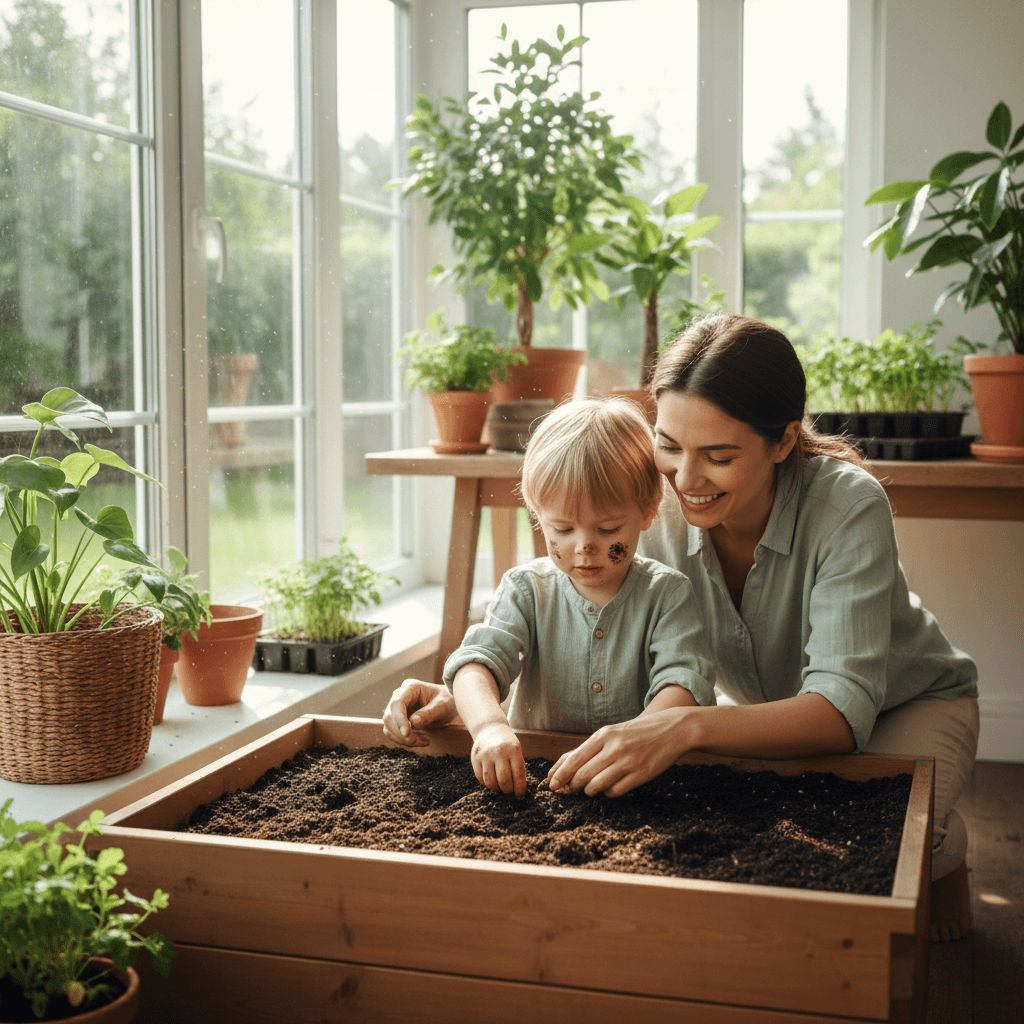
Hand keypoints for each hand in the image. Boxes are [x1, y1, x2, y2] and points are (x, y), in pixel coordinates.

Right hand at [382, 679, 456, 746]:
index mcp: (410, 688)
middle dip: (401, 732)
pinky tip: (420, 740)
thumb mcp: (443, 706)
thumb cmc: (447, 700)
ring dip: (403, 738)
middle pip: (389, 716)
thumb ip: (429, 713)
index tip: (407, 733)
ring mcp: (398, 708)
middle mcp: (400, 696)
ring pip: (389, 726)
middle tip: (417, 741)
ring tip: (423, 741)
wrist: (449, 703)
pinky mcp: (398, 719)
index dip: (399, 719)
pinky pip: (394, 732)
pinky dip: (404, 740)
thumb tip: (413, 723)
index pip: (397, 703)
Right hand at [471, 721, 526, 798]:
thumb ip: (517, 768)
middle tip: (509, 792)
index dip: (520, 789)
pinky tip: (491, 781)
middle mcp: (499, 752)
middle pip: (504, 781)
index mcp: (513, 750)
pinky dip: (486, 784)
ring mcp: (486, 755)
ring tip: (500, 788)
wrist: (490, 728)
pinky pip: (480, 778)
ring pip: (490, 782)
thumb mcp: (516, 751)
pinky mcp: (475, 758)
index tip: (520, 796)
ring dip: (496, 789)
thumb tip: (518, 791)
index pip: (518, 775)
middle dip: (508, 791)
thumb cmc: (507, 744)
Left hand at [547, 708, 692, 797]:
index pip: (574, 759)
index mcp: (604, 735)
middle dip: (573, 786)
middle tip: (572, 789)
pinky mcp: (641, 775)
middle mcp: (614, 748)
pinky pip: (614, 792)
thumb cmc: (636, 733)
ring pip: (596, 786)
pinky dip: (608, 793)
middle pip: (582, 776)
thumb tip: (562, 764)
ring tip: (592, 787)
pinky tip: (610, 787)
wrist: (671, 729)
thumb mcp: (611, 733)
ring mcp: (628, 762)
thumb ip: (589, 748)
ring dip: (590, 791)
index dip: (560, 774)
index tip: (551, 784)